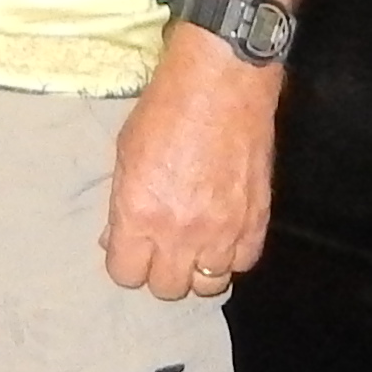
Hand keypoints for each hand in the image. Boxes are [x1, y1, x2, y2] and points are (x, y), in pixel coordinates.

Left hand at [100, 23, 278, 300]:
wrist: (222, 82)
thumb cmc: (165, 109)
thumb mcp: (125, 154)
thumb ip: (121, 205)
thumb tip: (115, 239)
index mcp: (139, 214)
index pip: (126, 275)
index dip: (127, 263)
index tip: (133, 249)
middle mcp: (180, 232)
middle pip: (167, 288)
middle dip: (161, 270)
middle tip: (164, 246)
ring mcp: (222, 230)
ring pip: (209, 285)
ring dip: (199, 268)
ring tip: (197, 245)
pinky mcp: (256, 220)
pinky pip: (244, 262)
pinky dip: (233, 254)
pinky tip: (225, 235)